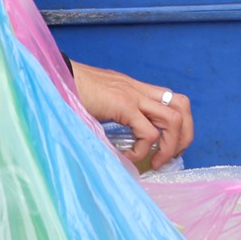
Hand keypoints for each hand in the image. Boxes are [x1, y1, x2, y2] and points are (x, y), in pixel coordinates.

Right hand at [69, 61, 193, 166]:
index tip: (170, 146)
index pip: (175, 100)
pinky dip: (143, 150)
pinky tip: (129, 155)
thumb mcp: (104, 102)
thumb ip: (118, 116)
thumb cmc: (74, 91)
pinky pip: (147, 133)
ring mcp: (133, 96)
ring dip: (169, 146)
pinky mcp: (123, 106)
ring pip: (172, 120)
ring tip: (154, 162)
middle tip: (170, 156)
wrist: (56, 78)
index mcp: (137, 88)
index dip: (181, 125)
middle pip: (182, 107)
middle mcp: (140, 90)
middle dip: (184, 136)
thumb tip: (126, 142)